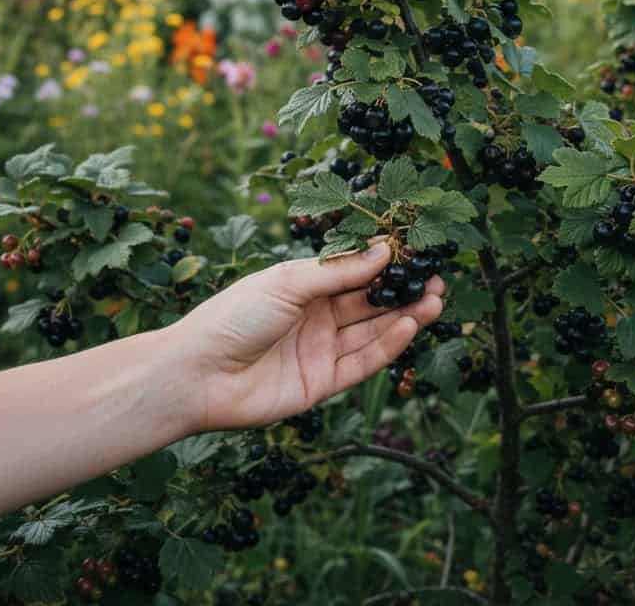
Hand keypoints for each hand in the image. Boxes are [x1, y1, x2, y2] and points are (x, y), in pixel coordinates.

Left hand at [175, 242, 443, 430]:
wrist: (196, 374)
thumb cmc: (234, 316)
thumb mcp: (289, 282)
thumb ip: (340, 271)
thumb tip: (385, 250)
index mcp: (304, 286)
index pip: (355, 271)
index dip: (386, 264)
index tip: (418, 253)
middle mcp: (316, 316)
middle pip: (369, 302)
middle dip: (404, 291)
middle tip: (437, 280)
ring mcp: (320, 350)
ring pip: (372, 331)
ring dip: (404, 316)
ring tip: (435, 300)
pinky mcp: (322, 383)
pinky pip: (362, 362)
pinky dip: (387, 344)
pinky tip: (408, 325)